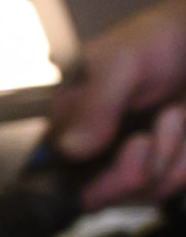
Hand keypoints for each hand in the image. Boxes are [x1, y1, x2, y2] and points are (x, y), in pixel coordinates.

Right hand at [50, 0, 185, 201]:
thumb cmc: (154, 40)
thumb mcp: (121, 63)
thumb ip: (95, 104)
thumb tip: (71, 149)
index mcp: (71, 123)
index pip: (63, 178)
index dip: (98, 178)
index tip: (137, 144)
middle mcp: (93, 148)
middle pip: (100, 196)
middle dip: (134, 172)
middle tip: (149, 139)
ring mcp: (128, 160)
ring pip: (142, 193)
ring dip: (168, 156)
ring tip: (174, 114)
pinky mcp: (160, 164)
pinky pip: (170, 184)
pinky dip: (184, 159)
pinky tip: (183, 125)